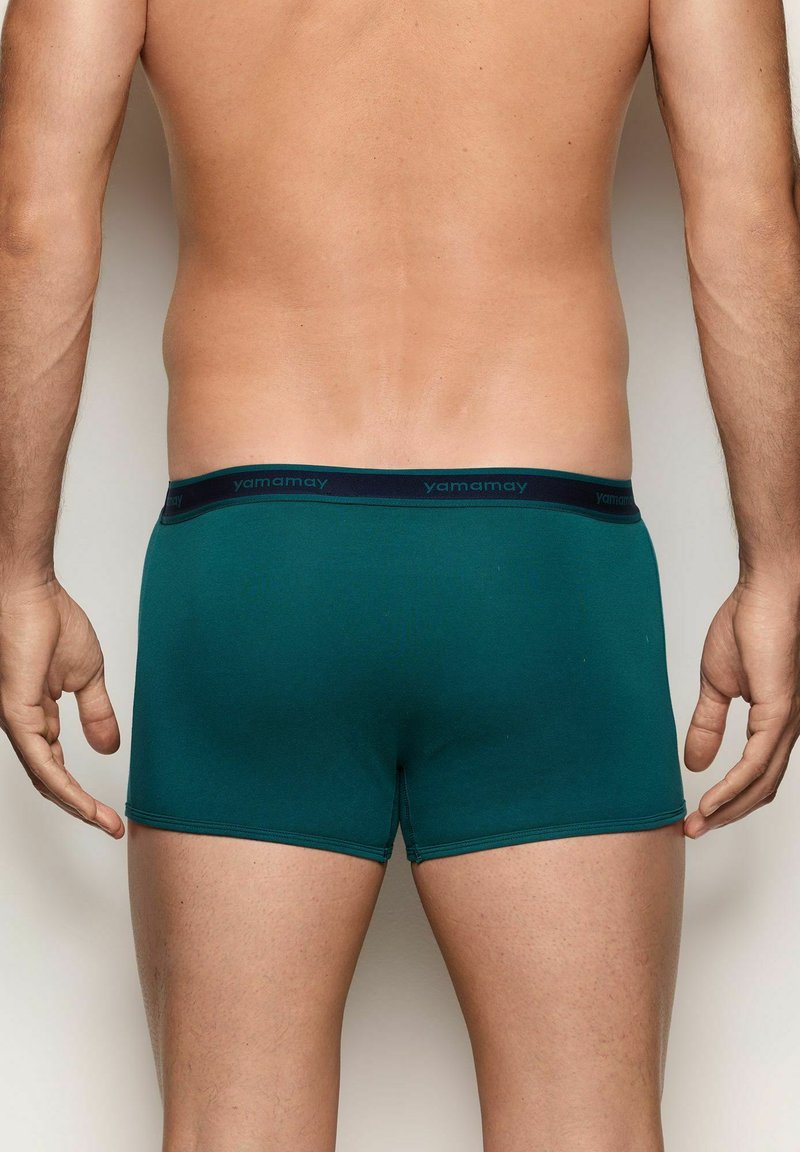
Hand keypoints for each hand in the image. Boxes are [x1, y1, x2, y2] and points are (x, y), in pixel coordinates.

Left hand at [0, 578, 123, 836]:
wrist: (30, 591)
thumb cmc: (51, 619)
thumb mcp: (88, 675)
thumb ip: (97, 713)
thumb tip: (108, 748)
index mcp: (37, 714)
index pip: (55, 766)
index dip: (81, 792)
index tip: (111, 812)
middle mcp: (23, 723)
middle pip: (49, 780)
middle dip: (81, 807)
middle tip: (111, 825)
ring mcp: (17, 720)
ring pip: (44, 777)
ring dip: (75, 804)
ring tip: (104, 822)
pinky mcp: (15, 713)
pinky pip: (39, 761)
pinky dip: (62, 785)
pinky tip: (82, 801)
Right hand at [684, 575, 799, 836]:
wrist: (768, 592)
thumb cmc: (749, 622)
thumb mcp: (717, 683)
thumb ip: (708, 724)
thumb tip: (696, 762)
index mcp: (774, 720)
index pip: (756, 775)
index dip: (729, 800)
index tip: (697, 815)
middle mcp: (787, 728)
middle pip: (762, 788)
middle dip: (727, 815)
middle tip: (694, 829)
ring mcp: (786, 723)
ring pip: (761, 783)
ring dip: (727, 809)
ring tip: (697, 824)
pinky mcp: (780, 713)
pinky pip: (756, 764)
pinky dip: (732, 788)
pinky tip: (711, 801)